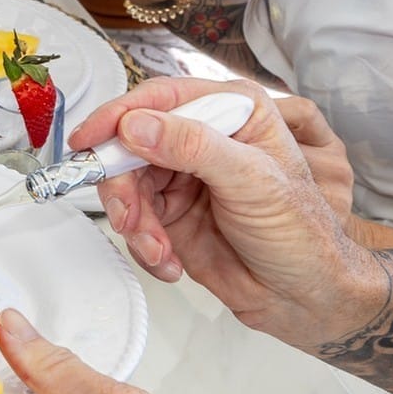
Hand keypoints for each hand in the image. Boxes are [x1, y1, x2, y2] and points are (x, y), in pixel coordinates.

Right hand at [66, 78, 388, 346]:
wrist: (303, 294)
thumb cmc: (301, 232)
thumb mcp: (252, 180)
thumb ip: (192, 146)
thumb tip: (136, 125)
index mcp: (233, 113)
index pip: (161, 98)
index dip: (118, 116)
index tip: (89, 140)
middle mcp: (202, 139)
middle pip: (131, 145)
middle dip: (123, 186)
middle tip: (127, 216)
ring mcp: (183, 177)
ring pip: (127, 186)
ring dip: (134, 223)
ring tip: (157, 250)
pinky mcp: (170, 214)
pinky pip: (134, 221)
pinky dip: (143, 244)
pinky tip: (169, 262)